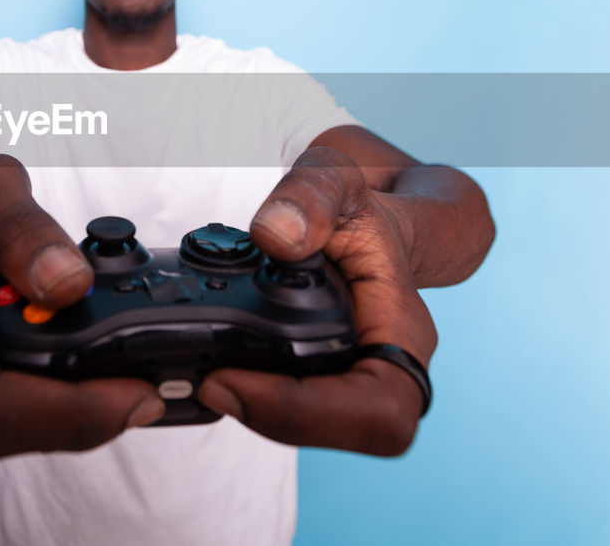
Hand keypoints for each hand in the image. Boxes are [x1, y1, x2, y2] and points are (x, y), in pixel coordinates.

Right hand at [0, 154, 166, 458]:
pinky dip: (57, 410)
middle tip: (148, 382)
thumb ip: (25, 228)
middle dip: (86, 416)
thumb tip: (67, 284)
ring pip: (13, 438)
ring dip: (74, 415)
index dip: (68, 414)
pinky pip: (11, 430)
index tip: (136, 395)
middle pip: (7, 431)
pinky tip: (89, 378)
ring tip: (120, 370)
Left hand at [196, 146, 438, 455]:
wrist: (365, 219)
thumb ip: (310, 196)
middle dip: (273, 416)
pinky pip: (296, 409)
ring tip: (205, 375)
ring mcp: (355, 378)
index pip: (380, 408)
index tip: (233, 380)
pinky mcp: (323, 381)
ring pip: (317, 427)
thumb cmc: (360, 205)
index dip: (308, 412)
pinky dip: (254, 396)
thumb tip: (277, 236)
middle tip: (207, 381)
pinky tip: (215, 369)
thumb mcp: (336, 179)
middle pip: (347, 429)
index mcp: (404, 327)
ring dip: (258, 411)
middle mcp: (385, 365)